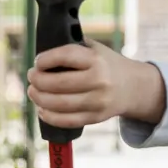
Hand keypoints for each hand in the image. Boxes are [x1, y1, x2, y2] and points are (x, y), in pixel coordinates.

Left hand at [27, 40, 164, 128]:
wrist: (135, 87)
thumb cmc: (107, 65)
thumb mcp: (96, 49)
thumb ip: (73, 47)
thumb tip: (41, 54)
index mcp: (97, 59)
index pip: (64, 56)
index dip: (44, 60)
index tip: (38, 62)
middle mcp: (99, 80)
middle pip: (57, 83)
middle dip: (37, 80)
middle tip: (32, 77)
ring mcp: (98, 101)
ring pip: (58, 104)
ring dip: (39, 98)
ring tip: (34, 92)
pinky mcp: (96, 117)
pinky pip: (66, 120)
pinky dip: (49, 116)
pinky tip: (42, 109)